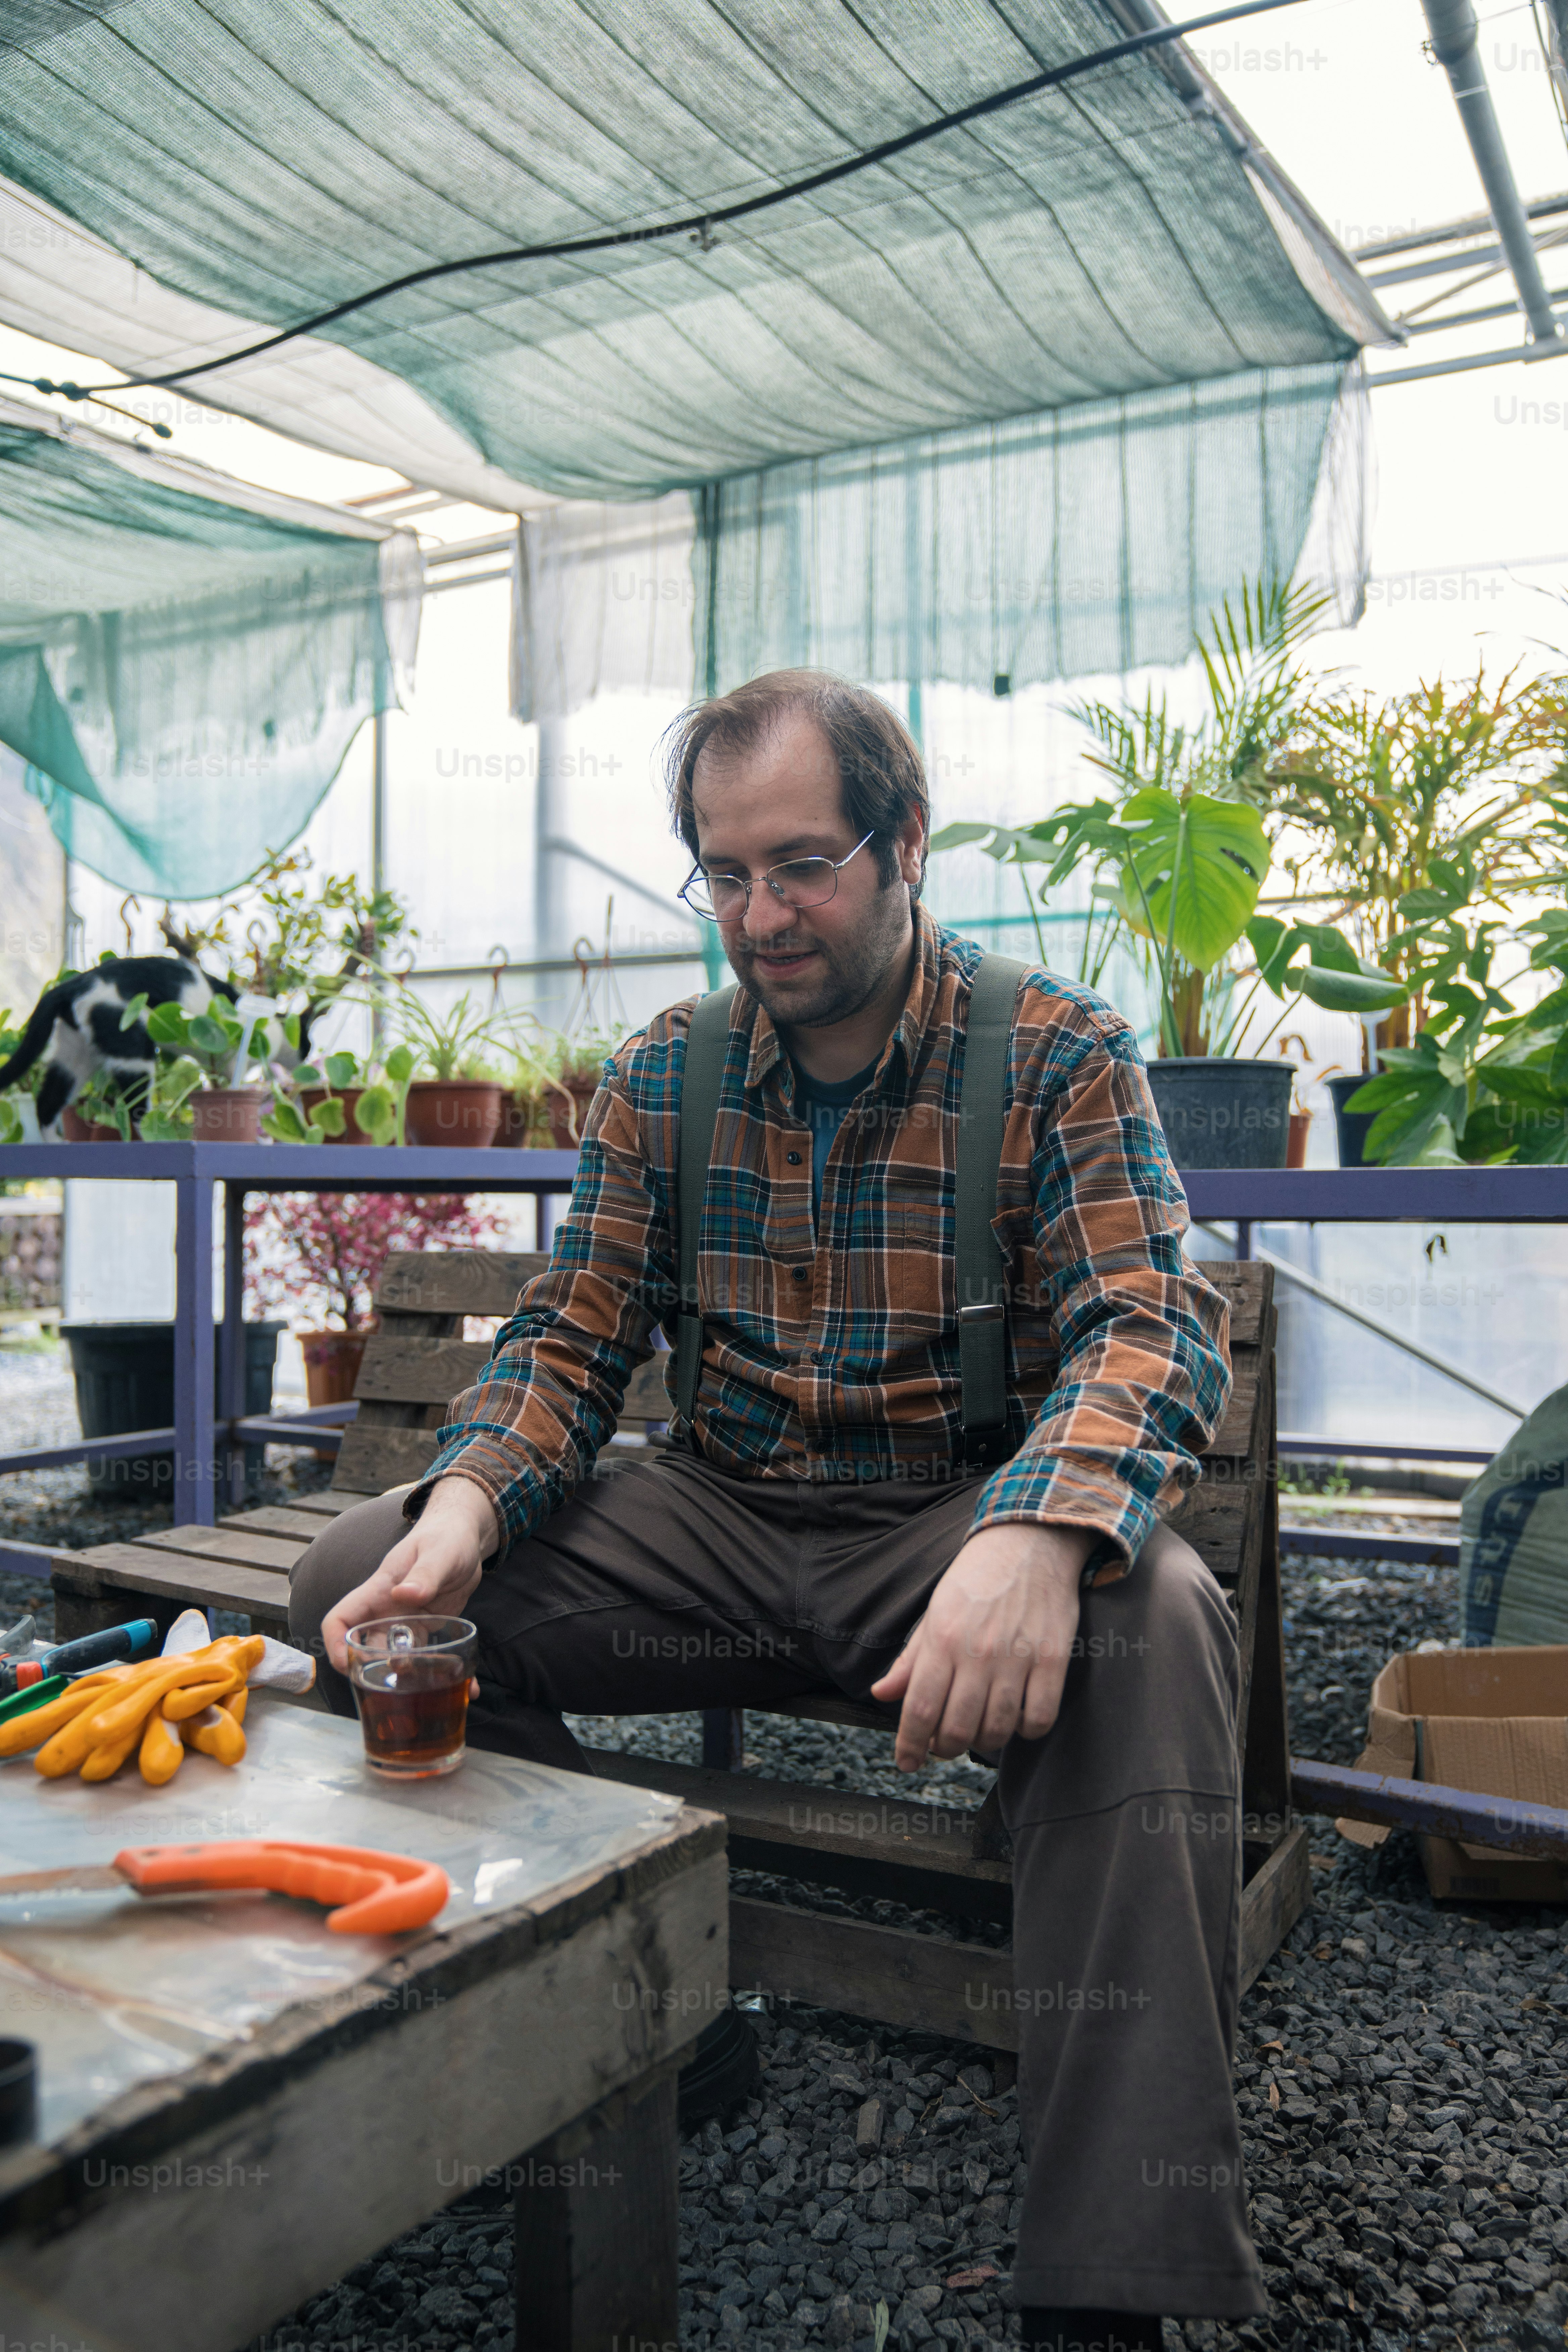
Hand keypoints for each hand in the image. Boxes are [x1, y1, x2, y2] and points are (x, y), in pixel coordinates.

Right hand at [320, 1477, 498, 1673]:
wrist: (464, 1536)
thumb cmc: (447, 1537)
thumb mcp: (439, 1553)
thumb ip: (424, 1573)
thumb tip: (403, 1594)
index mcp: (378, 1591)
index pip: (340, 1620)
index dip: (335, 1644)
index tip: (349, 1666)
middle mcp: (386, 1611)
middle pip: (364, 1649)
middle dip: (373, 1672)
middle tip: (399, 1691)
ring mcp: (405, 1621)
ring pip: (393, 1658)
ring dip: (406, 1679)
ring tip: (433, 1695)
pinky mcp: (425, 1628)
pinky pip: (426, 1656)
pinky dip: (442, 1672)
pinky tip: (468, 1687)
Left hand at [871, 1523, 1093, 1771]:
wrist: (1030, 1542)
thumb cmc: (977, 1578)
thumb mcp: (935, 1611)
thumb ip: (910, 1658)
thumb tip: (881, 1693)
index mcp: (943, 1638)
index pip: (919, 1709)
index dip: (909, 1745)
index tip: (907, 1763)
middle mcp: (978, 1652)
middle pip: (956, 1729)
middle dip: (944, 1748)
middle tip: (943, 1744)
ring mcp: (1018, 1657)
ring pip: (997, 1730)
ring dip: (983, 1742)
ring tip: (978, 1730)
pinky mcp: (1053, 1660)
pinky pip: (1039, 1719)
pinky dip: (1025, 1730)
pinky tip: (1016, 1717)